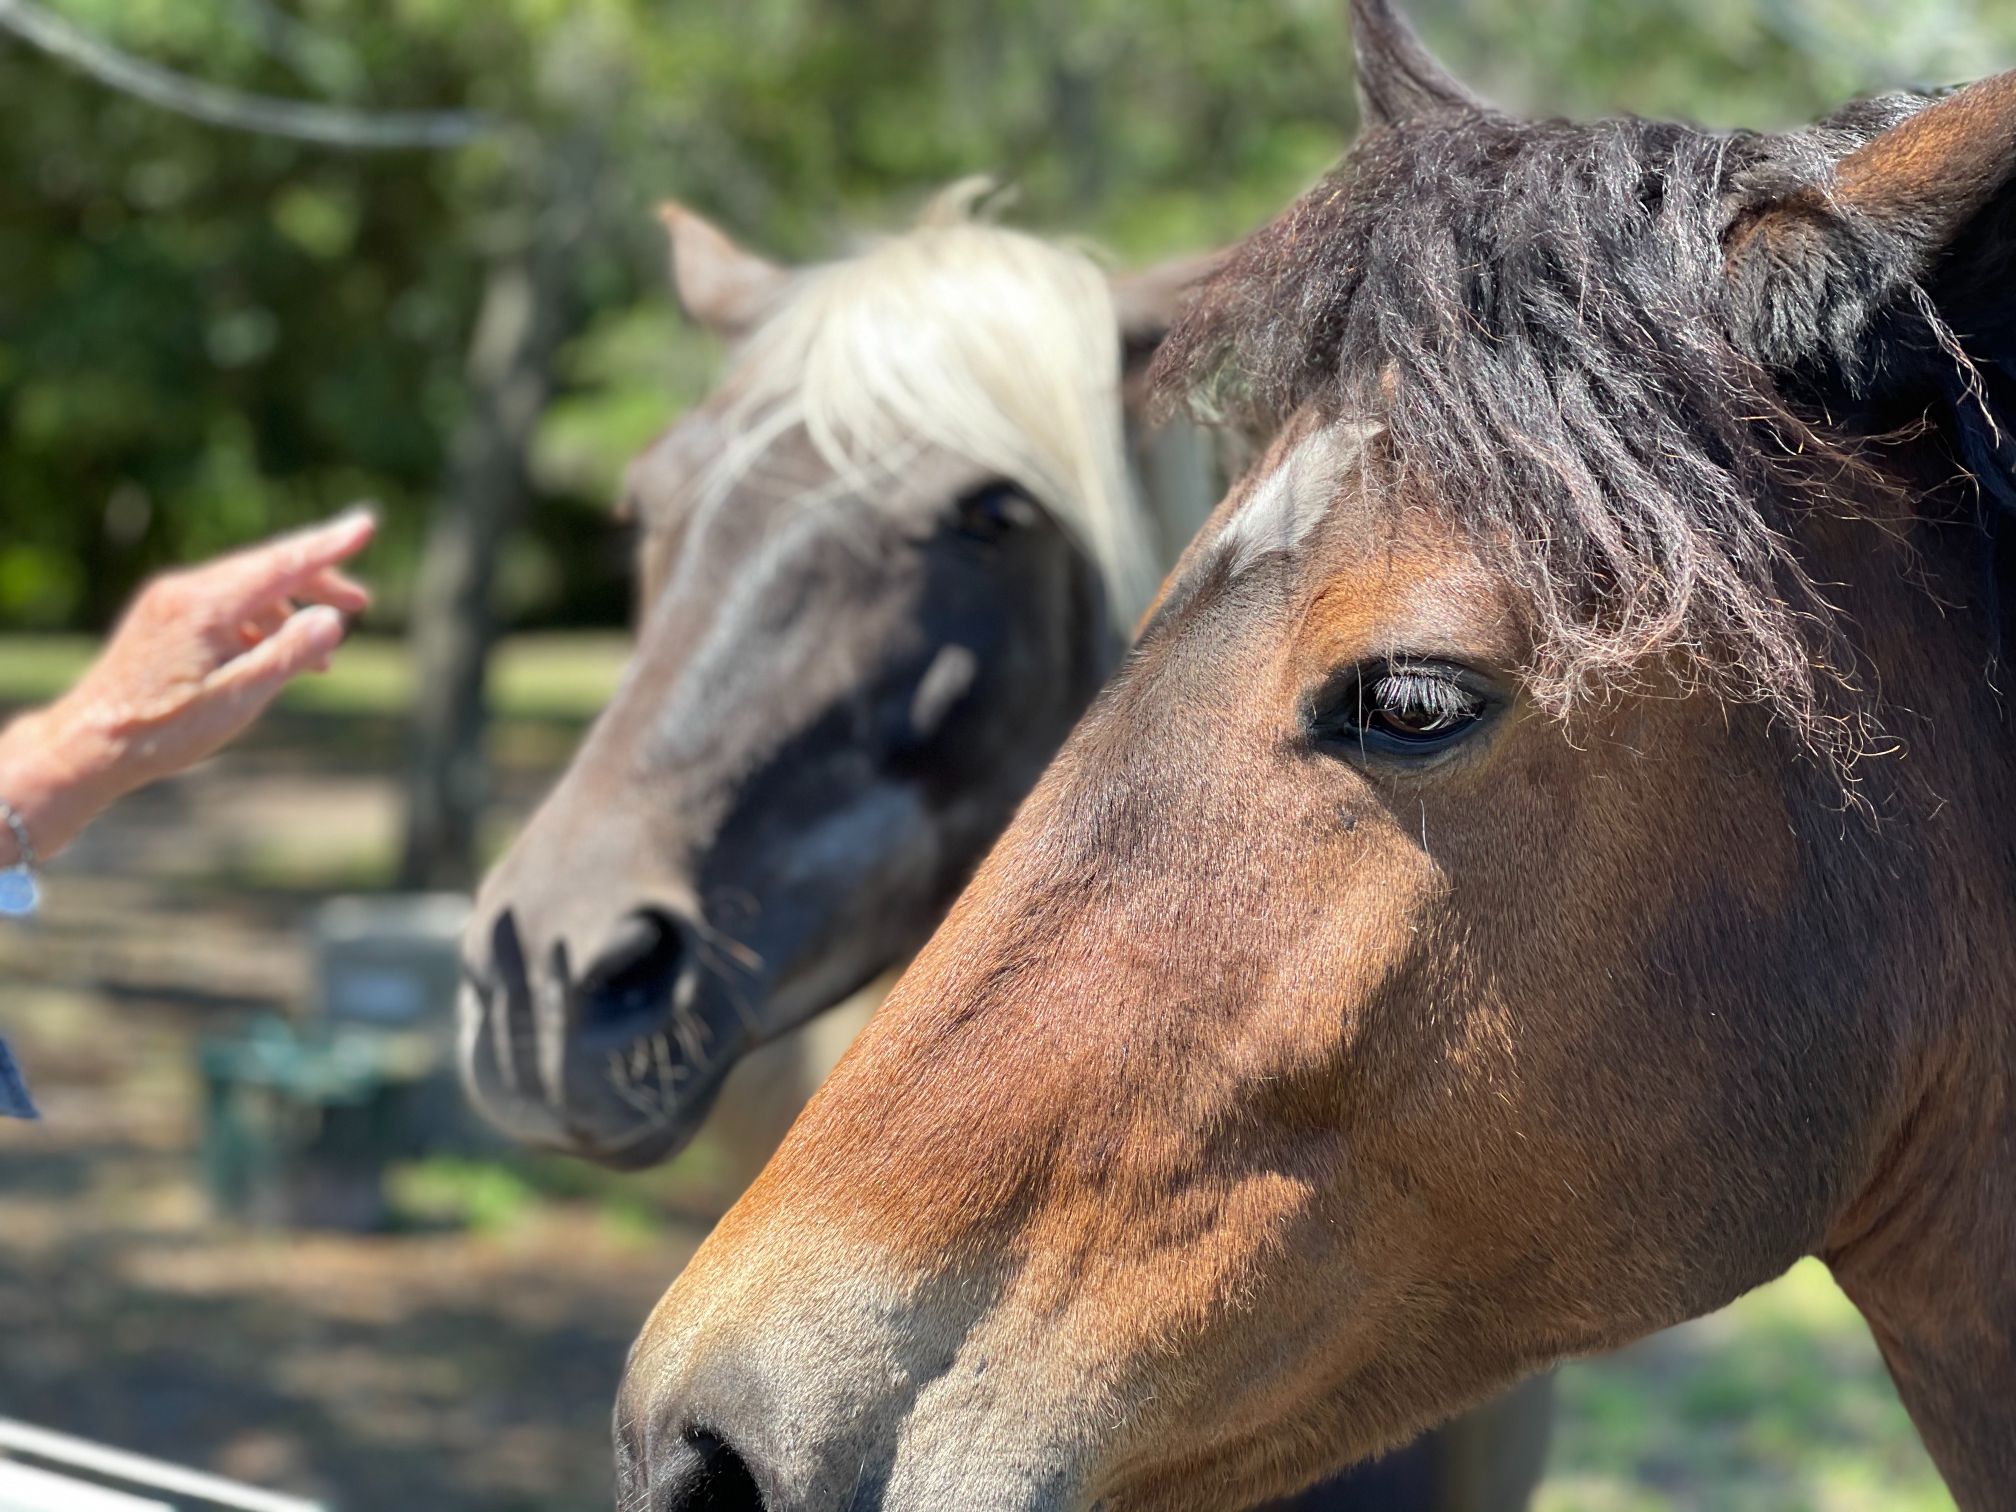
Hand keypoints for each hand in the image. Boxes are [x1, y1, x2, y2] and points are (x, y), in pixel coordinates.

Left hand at [0, 508, 375, 860]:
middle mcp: (185, 591)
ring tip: (323, 658)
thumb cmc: (162, 730)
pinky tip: (273, 658)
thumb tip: (333, 621)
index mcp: (204, 606)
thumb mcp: (236, 700)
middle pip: (266, 569)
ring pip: (246, 590)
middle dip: (318, 580)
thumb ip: (287, 656)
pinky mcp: (162, 619)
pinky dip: (259, 625)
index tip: (367, 525)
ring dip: (289, 613)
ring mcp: (170, 602)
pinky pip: (224, 607)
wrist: (86, 745)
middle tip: (361, 601)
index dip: (328, 546)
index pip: (281, 565)